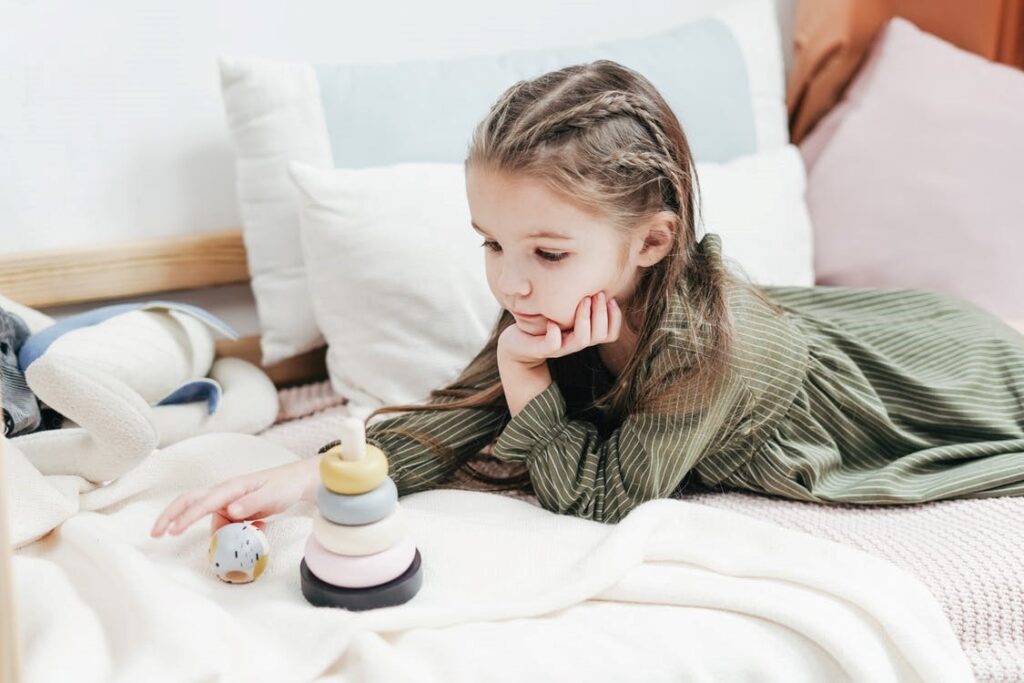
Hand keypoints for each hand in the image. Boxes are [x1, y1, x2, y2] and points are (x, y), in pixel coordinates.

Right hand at [150, 457, 318, 537]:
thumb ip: (252, 503)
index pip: (203, 502)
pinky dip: (228, 532)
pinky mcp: (233, 510)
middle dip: (171, 516)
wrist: (296, 482)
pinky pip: (223, 524)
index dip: (186, 517)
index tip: (172, 531)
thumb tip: (230, 511)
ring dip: (213, 531)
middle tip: (155, 534)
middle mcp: (225, 493)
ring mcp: (227, 501)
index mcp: (232, 487)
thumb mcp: (273, 495)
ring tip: (240, 532)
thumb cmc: (284, 486)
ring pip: (208, 518)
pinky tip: (252, 530)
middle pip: (190, 502)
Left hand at [498, 291, 621, 366]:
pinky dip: (554, 333)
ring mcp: (559, 347)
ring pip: (582, 340)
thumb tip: (595, 278)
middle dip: (602, 313)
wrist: (516, 343)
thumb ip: (580, 300)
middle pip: (600, 335)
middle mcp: (575, 343)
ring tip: (582, 301)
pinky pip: (553, 344)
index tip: (610, 298)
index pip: (610, 334)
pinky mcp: (541, 349)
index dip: (614, 317)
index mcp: (584, 334)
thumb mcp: (563, 309)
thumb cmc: (542, 322)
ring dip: (585, 319)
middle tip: (596, 294)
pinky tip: (551, 322)